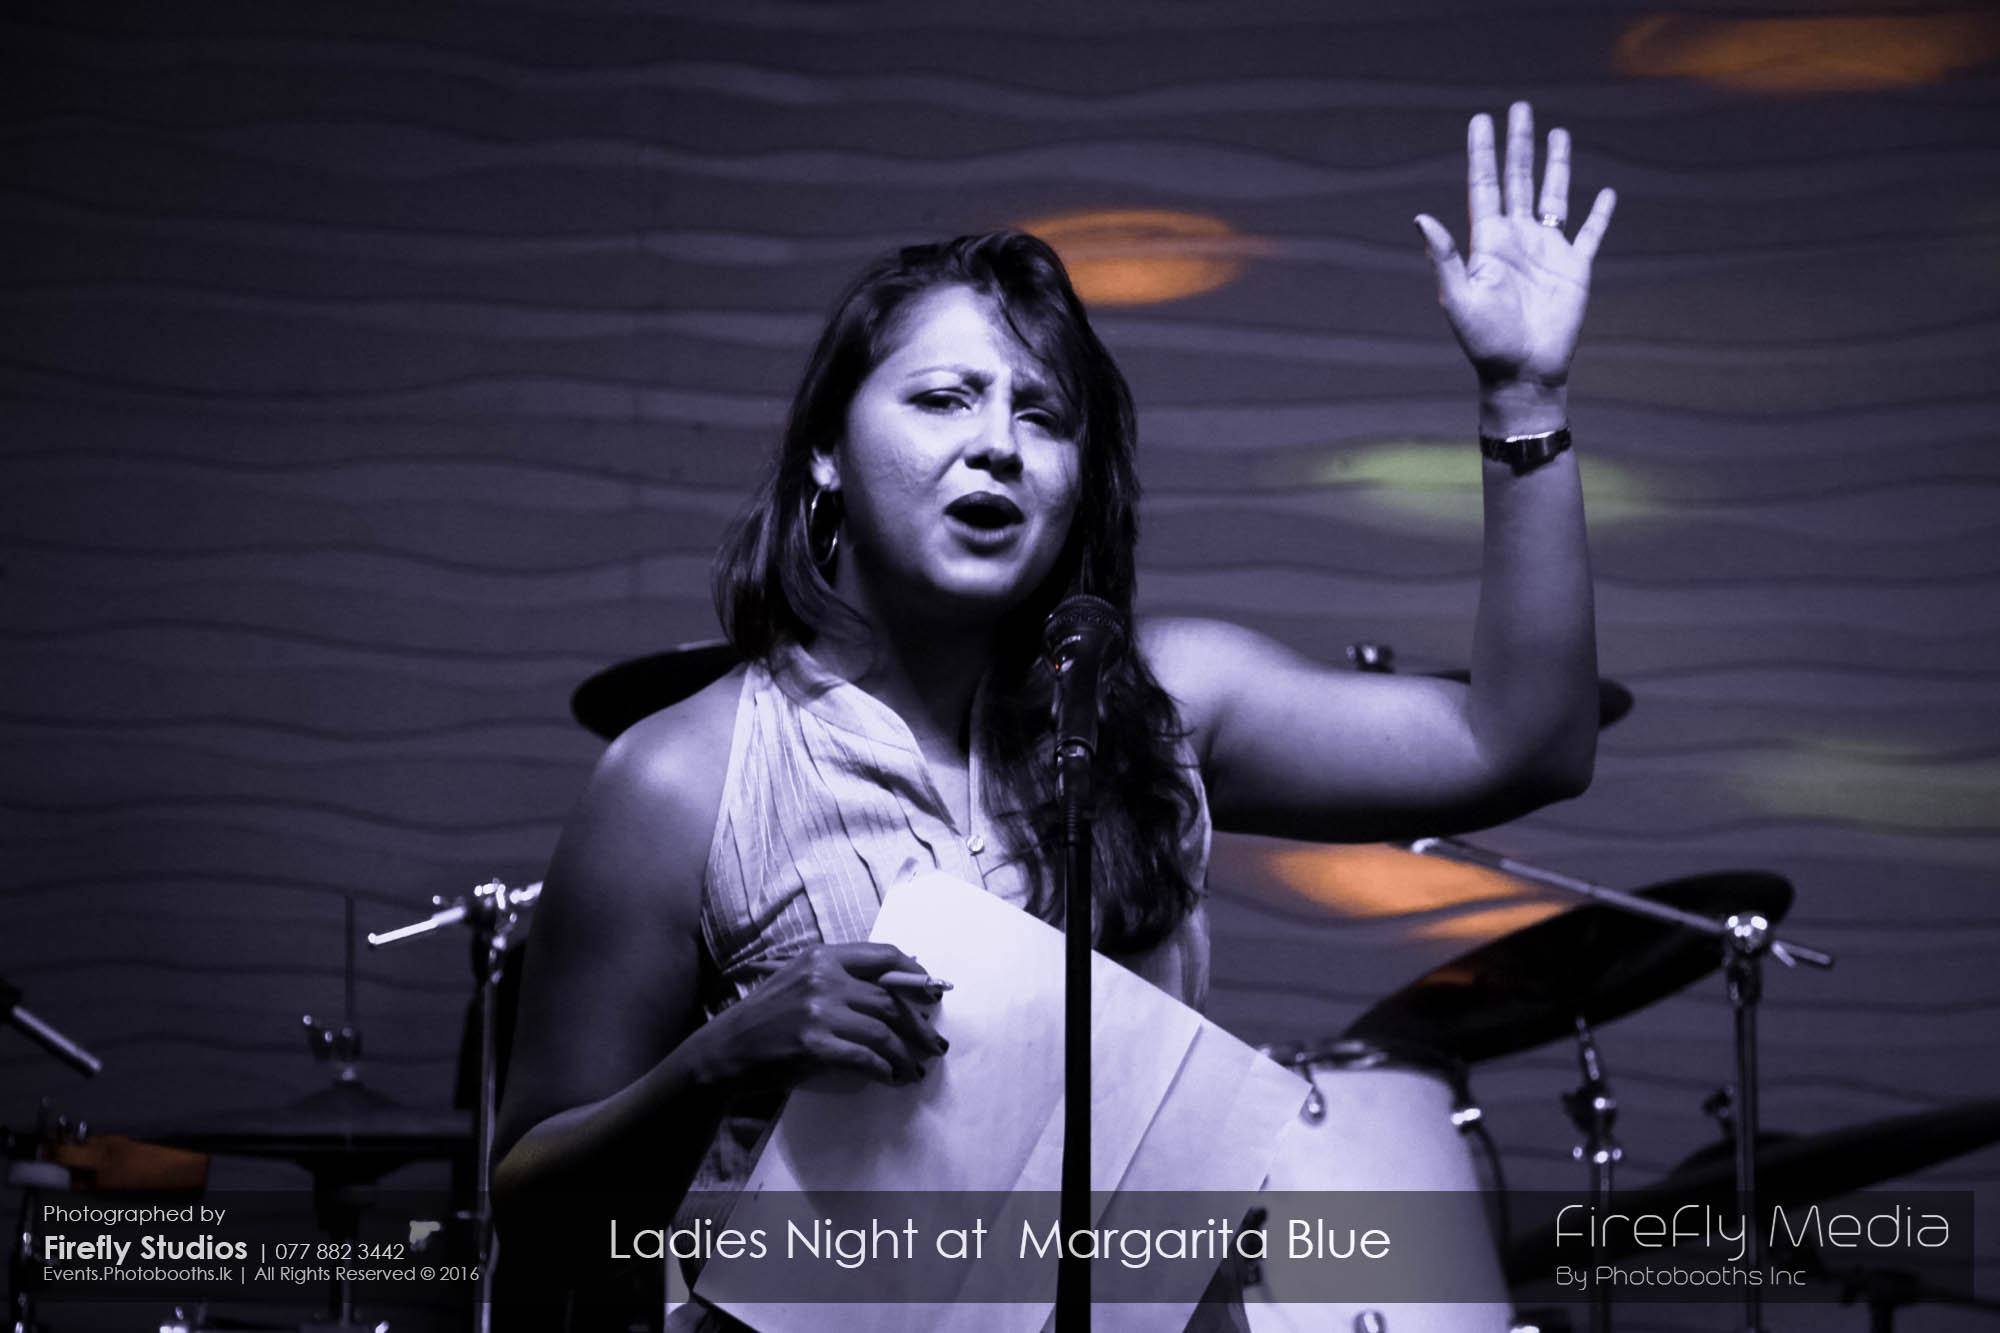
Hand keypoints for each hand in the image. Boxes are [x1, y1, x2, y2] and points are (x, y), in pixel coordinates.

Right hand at [703, 942, 947, 1089]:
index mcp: (822, 957)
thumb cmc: (765, 1018)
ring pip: (882, 1031)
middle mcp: (823, 978)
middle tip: (934, 1044)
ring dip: (905, 1054)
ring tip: (915, 1068)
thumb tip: (892, 989)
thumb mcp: (799, 980)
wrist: (724, 1050)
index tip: (933, 993)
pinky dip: (884, 1070)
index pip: (883, 956)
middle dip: (918, 1026)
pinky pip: (865, 1057)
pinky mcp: (814, 1044)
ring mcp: (818, 1011)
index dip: (915, 974)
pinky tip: (890, 1078)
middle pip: (889, 1000)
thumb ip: (840, 978)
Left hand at [1416, 101, 1614, 393]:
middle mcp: (1518, 239)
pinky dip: (1600, 214)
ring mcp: (1547, 251)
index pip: (1485, 185)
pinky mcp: (1575, 268)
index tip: (1481, 119)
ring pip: (1554, 196)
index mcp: (1488, 242)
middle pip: (1520, 179)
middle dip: (1519, 144)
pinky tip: (1606, 194)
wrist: (1522, 372)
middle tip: (1519, 108)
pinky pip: (1590, 233)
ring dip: (1556, 165)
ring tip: (1558, 133)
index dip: (1482, 153)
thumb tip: (1420, 217)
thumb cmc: (1485, 342)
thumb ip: (1444, 257)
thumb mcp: (1459, 298)